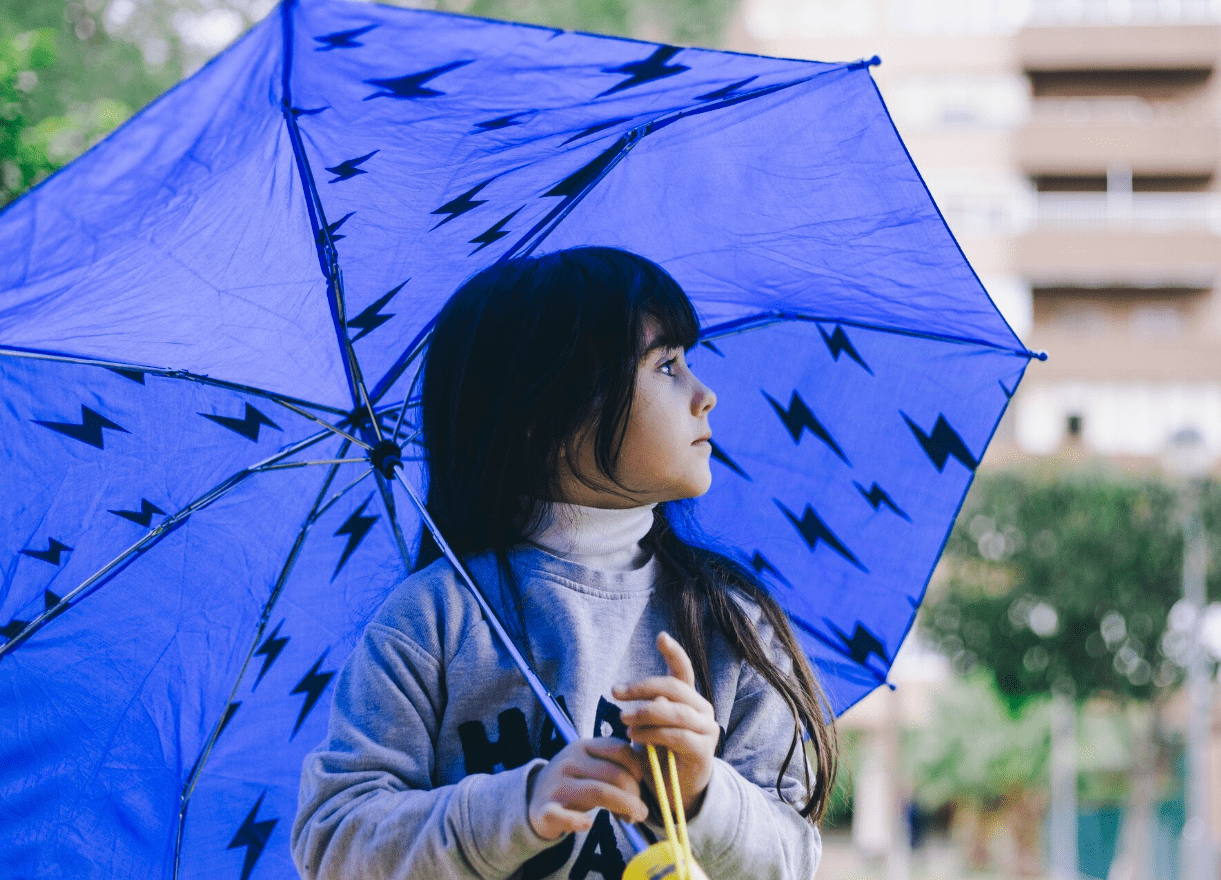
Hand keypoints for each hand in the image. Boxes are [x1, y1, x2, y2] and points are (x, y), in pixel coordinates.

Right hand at [527, 738, 647, 840]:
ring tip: (633, 819)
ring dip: (623, 807)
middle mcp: (569, 762)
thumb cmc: (573, 783)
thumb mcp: (591, 766)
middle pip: (613, 773)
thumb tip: (647, 784)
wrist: (532, 798)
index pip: (619, 749)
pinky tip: (589, 825)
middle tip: (641, 810)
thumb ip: (615, 769)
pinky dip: (580, 822)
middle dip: (634, 793)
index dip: (638, 767)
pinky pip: (565, 816)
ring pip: (598, 792)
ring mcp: (556, 785)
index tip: (642, 783)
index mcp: (583, 746)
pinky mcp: (545, 810)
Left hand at [614, 632, 719, 816]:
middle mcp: (701, 709)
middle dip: (642, 687)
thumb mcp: (649, 728)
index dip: (674, 652)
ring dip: (645, 713)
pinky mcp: (704, 750)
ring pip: (675, 711)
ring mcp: (706, 728)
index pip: (683, 670)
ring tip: (623, 720)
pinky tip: (635, 737)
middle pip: (673, 688)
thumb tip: (642, 701)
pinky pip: (678, 736)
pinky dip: (654, 734)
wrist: (676, 790)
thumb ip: (649, 710)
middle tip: (615, 692)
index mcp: (687, 699)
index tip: (661, 636)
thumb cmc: (660, 753)